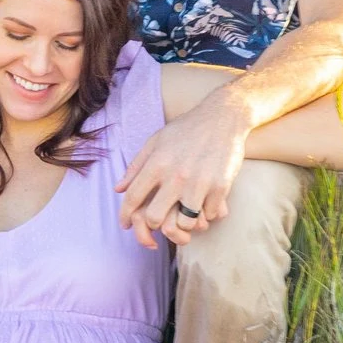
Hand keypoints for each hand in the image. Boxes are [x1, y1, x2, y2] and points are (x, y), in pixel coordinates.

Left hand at [117, 94, 251, 248]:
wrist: (224, 117)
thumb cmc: (187, 129)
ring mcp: (199, 183)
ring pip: (185, 224)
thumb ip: (136, 166)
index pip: (133, 197)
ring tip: (185, 215)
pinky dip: (206, 214)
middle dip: (153, 225)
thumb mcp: (156, 141)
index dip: (125, 215)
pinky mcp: (221, 187)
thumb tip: (118, 189)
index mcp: (157, 163)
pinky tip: (205, 203)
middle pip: (155, 218)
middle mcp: (176, 175)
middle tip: (159, 222)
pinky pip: (209, 216)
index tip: (125, 224)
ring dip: (184, 223)